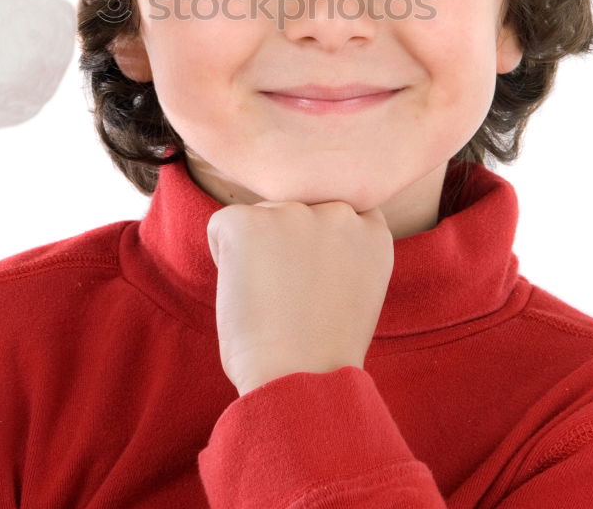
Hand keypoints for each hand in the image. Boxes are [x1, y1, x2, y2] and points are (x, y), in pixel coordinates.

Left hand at [206, 197, 394, 396]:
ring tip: (268, 299)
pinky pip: (222, 224)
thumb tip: (302, 235)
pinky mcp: (250, 223)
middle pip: (297, 211)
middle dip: (286, 244)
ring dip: (257, 248)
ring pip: (261, 216)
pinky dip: (221, 254)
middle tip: (288, 297)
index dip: (319, 242)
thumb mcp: (356, 291)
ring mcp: (295, 213)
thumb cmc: (322, 354)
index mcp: (371, 233)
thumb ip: (341, 252)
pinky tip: (241, 290)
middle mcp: (338, 213)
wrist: (300, 382)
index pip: (340, 211)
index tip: (314, 277)